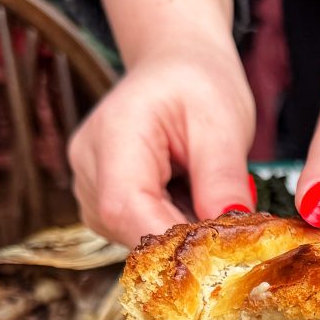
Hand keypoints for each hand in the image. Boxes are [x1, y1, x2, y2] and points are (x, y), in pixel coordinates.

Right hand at [69, 32, 255, 247]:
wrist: (177, 65)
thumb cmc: (198, 83)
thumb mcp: (222, 121)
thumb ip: (222, 178)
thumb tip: (228, 237)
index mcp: (112, 135)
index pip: (126, 209)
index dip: (170, 242)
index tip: (220, 254)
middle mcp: (88, 166)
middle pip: (130, 231)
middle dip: (184, 242)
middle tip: (231, 228)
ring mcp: (90, 187)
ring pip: (135, 238)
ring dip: (180, 234)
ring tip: (208, 197)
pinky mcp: (103, 202)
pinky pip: (137, 232)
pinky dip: (172, 227)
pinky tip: (191, 200)